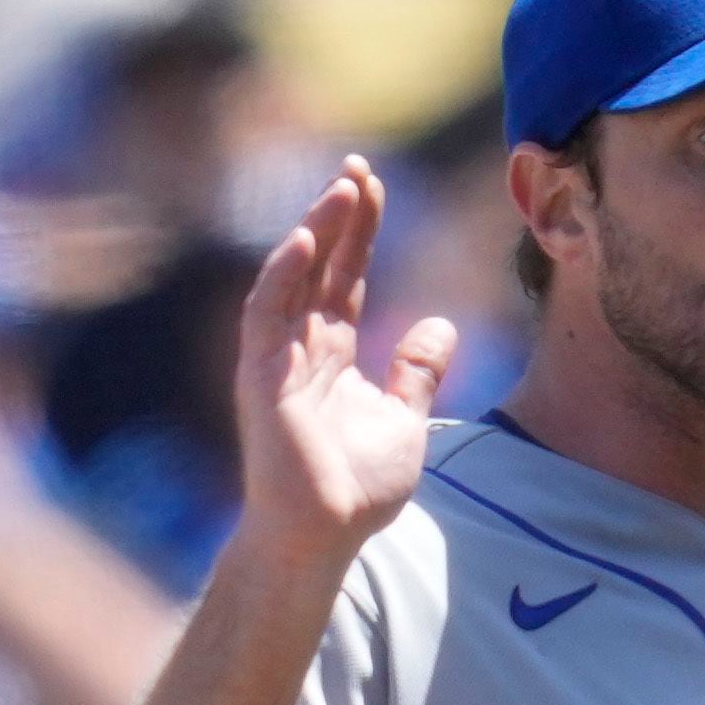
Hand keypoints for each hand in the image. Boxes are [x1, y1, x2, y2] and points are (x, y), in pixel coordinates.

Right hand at [231, 157, 456, 576]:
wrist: (324, 536)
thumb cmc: (355, 487)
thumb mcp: (405, 419)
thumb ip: (417, 370)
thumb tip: (442, 325)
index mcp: (332, 352)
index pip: (347, 277)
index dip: (360, 233)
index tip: (375, 188)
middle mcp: (300, 346)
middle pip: (321, 267)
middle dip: (338, 217)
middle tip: (359, 168)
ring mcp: (277, 360)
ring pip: (293, 279)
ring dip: (315, 233)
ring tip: (342, 190)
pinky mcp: (262, 379)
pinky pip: (268, 316)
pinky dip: (283, 276)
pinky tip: (304, 240)